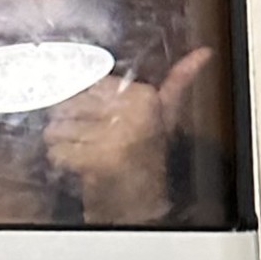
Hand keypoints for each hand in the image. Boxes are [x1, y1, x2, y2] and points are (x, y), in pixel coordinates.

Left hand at [43, 49, 210, 224]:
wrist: (141, 206)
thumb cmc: (147, 158)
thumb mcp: (166, 117)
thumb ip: (180, 80)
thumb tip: (204, 53)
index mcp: (144, 96)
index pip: (87, 83)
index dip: (80, 101)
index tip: (90, 117)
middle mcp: (131, 113)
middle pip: (68, 104)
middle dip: (69, 123)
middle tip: (87, 139)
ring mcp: (114, 137)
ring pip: (57, 128)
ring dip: (62, 143)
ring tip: (84, 153)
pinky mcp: (96, 160)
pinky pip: (57, 151)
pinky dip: (60, 160)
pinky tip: (78, 166)